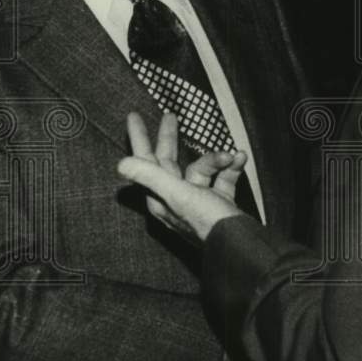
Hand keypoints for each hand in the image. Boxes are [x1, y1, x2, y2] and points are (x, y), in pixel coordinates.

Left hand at [117, 112, 248, 243]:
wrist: (239, 244)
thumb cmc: (207, 222)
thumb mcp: (178, 195)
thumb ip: (151, 176)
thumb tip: (121, 164)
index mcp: (161, 195)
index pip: (145, 161)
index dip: (139, 138)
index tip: (133, 117)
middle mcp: (176, 197)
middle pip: (169, 160)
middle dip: (170, 138)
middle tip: (168, 116)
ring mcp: (198, 198)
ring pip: (203, 167)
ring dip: (218, 158)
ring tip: (229, 155)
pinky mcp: (218, 201)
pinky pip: (223, 176)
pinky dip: (232, 167)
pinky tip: (240, 159)